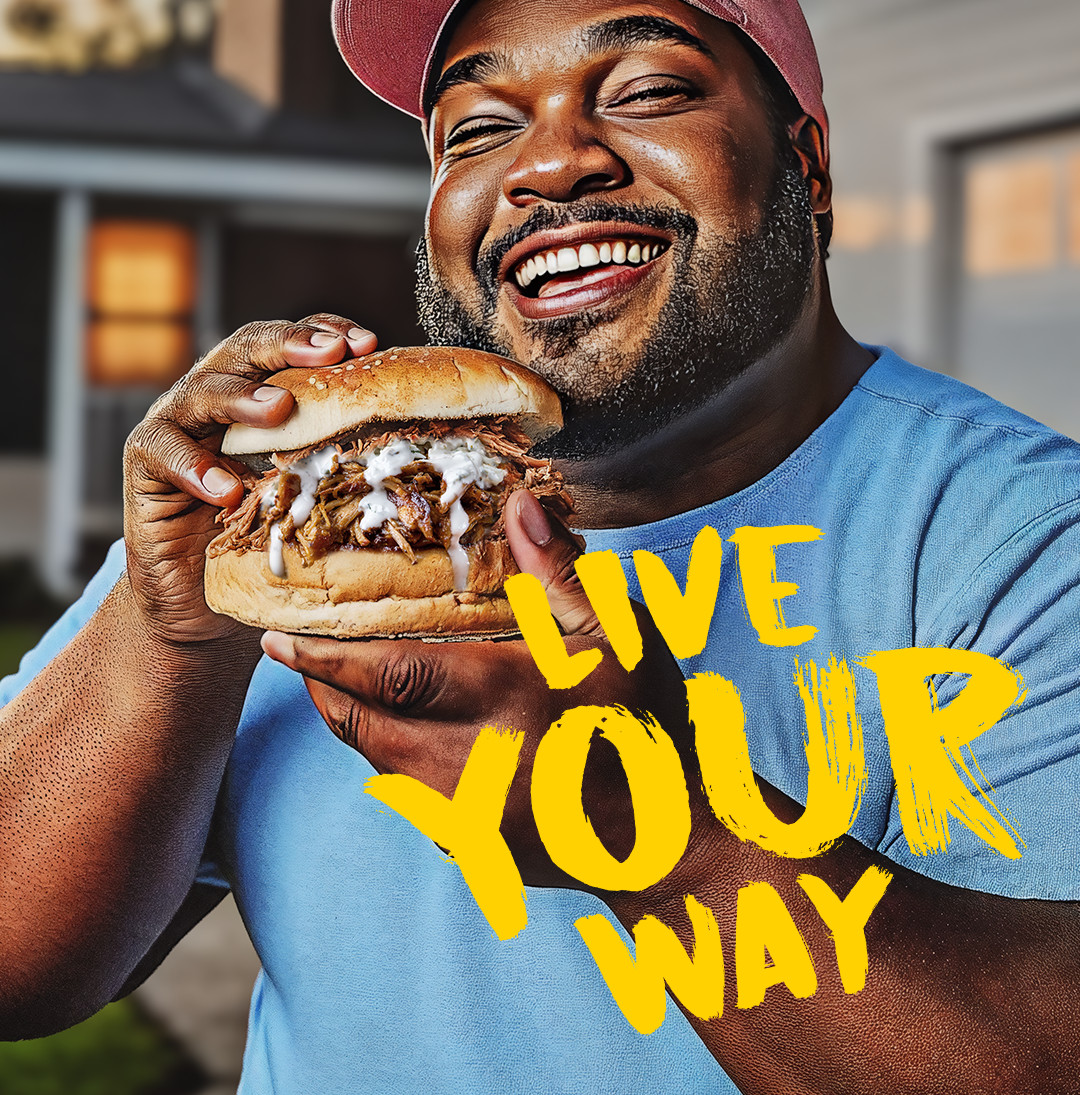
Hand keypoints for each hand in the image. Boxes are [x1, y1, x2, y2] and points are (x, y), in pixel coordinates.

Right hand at [123, 314, 377, 644]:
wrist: (203, 608)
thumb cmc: (271, 546)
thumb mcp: (318, 501)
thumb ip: (350, 468)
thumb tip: (427, 456)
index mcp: (266, 392)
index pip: (296, 344)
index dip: (327, 332)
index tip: (369, 342)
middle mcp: (220, 397)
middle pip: (248, 347)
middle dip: (289, 344)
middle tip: (326, 353)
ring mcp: (178, 425)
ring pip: (203, 390)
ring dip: (243, 397)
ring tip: (277, 410)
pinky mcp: (144, 464)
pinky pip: (163, 452)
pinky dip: (195, 467)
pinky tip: (226, 488)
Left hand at [262, 489, 696, 888]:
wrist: (667, 838)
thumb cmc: (646, 722)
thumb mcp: (619, 635)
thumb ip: (559, 572)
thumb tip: (517, 504)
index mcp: (507, 699)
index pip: (391, 676)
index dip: (327, 658)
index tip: (278, 638)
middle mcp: (473, 762)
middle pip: (363, 724)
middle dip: (321, 688)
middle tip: (289, 653)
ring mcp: (466, 814)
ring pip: (377, 760)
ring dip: (349, 720)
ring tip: (332, 682)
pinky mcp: (470, 844)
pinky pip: (405, 794)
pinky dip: (386, 756)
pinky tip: (395, 729)